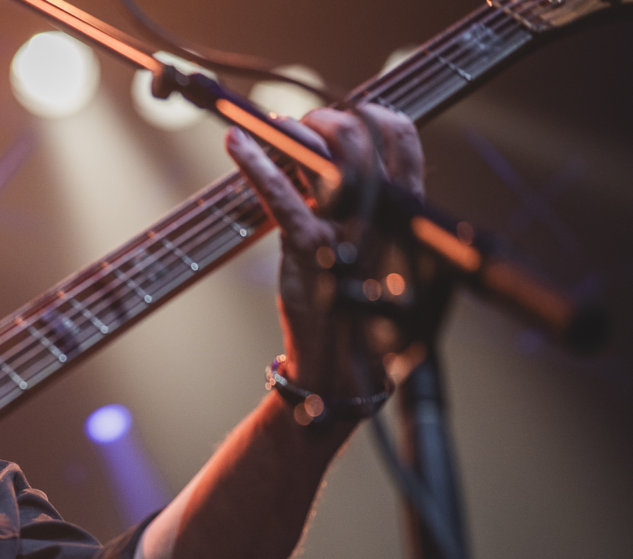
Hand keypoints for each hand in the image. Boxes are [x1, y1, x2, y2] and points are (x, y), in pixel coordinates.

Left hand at [226, 104, 425, 397]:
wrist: (342, 364)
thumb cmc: (356, 306)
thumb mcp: (370, 248)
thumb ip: (362, 206)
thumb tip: (336, 160)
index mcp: (403, 212)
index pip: (403, 138)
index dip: (373, 115)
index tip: (347, 114)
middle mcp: (379, 215)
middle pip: (358, 137)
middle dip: (324, 120)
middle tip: (300, 127)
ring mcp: (345, 231)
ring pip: (324, 156)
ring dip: (291, 134)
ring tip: (270, 130)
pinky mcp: (308, 251)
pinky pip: (282, 196)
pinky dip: (255, 164)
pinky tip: (236, 143)